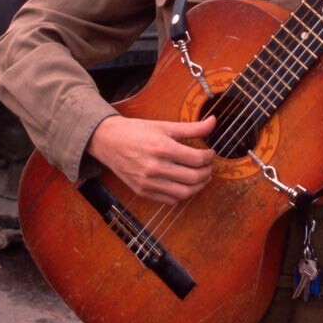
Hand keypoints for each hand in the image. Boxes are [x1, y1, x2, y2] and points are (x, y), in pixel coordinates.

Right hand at [87, 115, 216, 204]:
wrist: (108, 141)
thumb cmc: (137, 131)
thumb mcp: (164, 125)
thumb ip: (192, 128)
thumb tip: (214, 122)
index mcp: (162, 148)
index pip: (197, 159)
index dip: (209, 157)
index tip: (210, 153)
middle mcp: (155, 168)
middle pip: (193, 178)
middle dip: (207, 173)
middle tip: (208, 166)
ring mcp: (148, 182)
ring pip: (184, 193)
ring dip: (198, 187)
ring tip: (201, 177)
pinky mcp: (143, 191)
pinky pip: (169, 200)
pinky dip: (182, 195)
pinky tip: (184, 185)